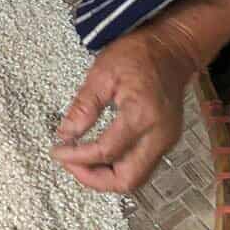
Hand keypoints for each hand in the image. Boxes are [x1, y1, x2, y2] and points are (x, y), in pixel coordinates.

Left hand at [50, 22, 200, 191]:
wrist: (172, 49)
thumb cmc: (139, 54)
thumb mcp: (102, 73)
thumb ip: (83, 107)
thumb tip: (65, 134)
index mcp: (141, 115)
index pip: (106, 151)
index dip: (77, 157)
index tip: (57, 152)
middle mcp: (159, 135)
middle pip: (127, 180)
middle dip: (94, 179)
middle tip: (69, 164)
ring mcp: (167, 141)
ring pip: (136, 179)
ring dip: (106, 177)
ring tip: (81, 161)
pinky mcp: (167, 141)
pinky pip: (141, 167)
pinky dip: (118, 168)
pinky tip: (99, 156)